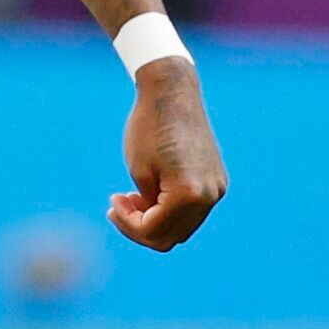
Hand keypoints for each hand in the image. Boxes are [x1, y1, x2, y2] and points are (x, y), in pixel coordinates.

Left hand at [109, 58, 226, 251]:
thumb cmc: (149, 127)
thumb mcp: (139, 171)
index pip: (155, 231)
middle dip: (141, 227)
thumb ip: (147, 206)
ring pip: (183, 225)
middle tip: (117, 207)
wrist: (171, 92)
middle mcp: (210, 195)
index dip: (128, 224)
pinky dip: (170, 208)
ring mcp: (217, 188)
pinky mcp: (216, 179)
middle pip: (172, 235)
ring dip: (156, 219)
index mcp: (190, 194)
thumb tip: (155, 226)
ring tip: (131, 200)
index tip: (112, 202)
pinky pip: (192, 208)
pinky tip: (149, 193)